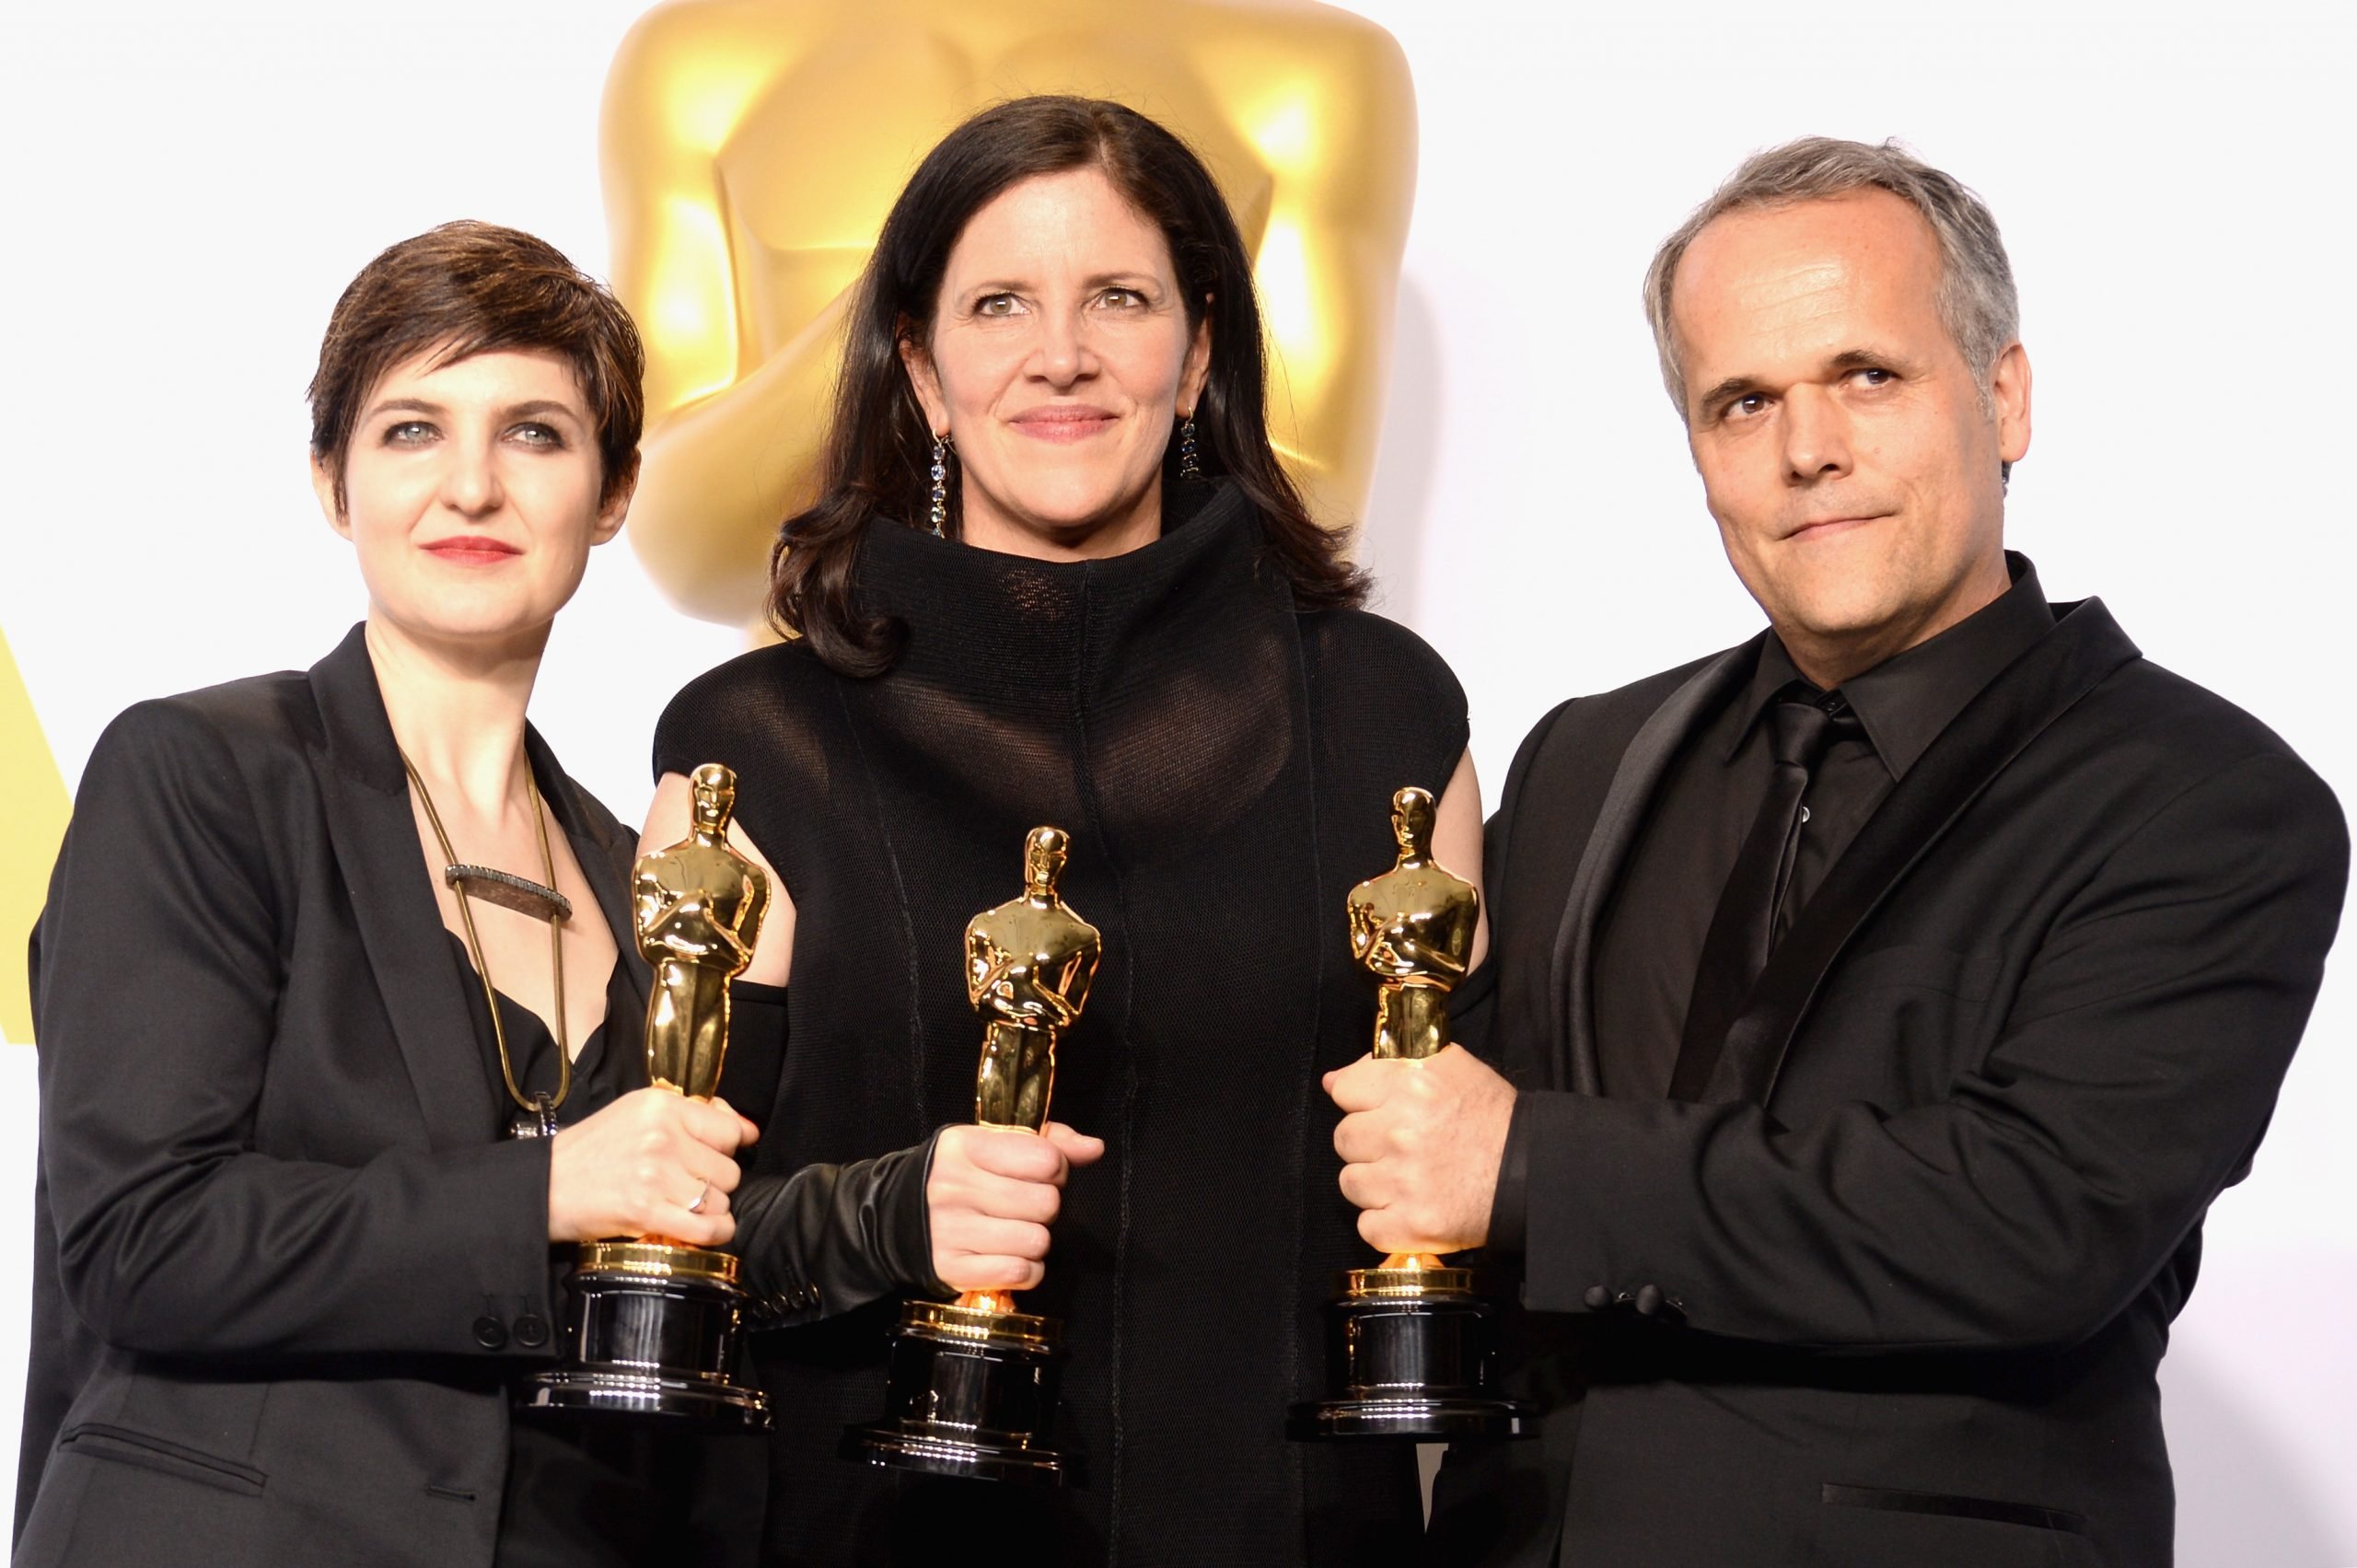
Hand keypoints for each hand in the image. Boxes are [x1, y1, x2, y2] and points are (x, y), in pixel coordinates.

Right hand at [547, 1088, 760, 1246]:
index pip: (728, 1129)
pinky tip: (710, 1229)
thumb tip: (747, 1129)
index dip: (728, 1147)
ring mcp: (656, 1175)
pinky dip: (715, 1233)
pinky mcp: (647, 1212)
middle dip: (715, 1181)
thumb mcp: (638, 1113)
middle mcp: (663, 1136)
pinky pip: (706, 1227)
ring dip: (711, 1209)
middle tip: (687, 1184)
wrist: (544, 1185)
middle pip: (728, 1168)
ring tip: (685, 1205)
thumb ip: (692, 1116)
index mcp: (662, 1106)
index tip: (718, 1156)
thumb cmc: (592, 1150)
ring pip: (720, 1199)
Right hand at [926, 1122, 1104, 1292]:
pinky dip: (1025, 1270)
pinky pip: (1020, 1273)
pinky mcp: (950, 1268)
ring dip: (1035, 1242)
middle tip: (1024, 1208)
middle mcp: (954, 1186)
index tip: (1037, 1175)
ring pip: (1037, 1241)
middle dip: (1045, 1208)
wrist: (891, 1219)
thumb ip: (1047, 1142)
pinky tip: (1008, 1257)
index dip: (1054, 1170)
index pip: (1045, 1159)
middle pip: (1046, 1204)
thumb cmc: (955, 1178)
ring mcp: (950, 1230)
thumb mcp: (989, 1146)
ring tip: (1013, 1233)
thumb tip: (1094, 1148)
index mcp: (965, 1146)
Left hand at [1325, 1045, 1515, 1254]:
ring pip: (1350, 1183)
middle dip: (1368, 1143)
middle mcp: (1402, 1132)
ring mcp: (1404, 1182)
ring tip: (1408, 1178)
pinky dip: (1386, 1223)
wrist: (1532, 1173)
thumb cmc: (1491, 1118)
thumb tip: (1332, 1081)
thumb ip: (1388, 1064)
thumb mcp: (1450, 1067)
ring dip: (1375, 1183)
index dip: (1361, 1100)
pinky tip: (1410, 1207)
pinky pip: (1367, 1226)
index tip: (1380, 1110)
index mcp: (1410, 1085)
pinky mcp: (1411, 1225)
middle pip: (1344, 1138)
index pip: (1344, 1089)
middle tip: (1401, 1147)